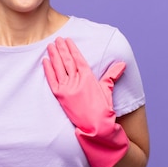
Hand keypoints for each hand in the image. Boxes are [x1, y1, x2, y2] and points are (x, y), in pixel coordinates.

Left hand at [43, 37, 128, 166]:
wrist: (96, 128)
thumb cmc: (104, 110)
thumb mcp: (108, 90)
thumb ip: (112, 76)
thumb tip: (122, 63)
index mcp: (89, 78)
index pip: (78, 59)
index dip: (72, 49)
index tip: (67, 40)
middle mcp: (77, 81)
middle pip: (67, 61)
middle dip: (61, 49)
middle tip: (57, 39)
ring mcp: (67, 89)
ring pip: (59, 68)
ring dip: (54, 56)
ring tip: (50, 46)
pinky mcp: (60, 97)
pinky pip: (52, 80)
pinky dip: (48, 70)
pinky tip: (45, 61)